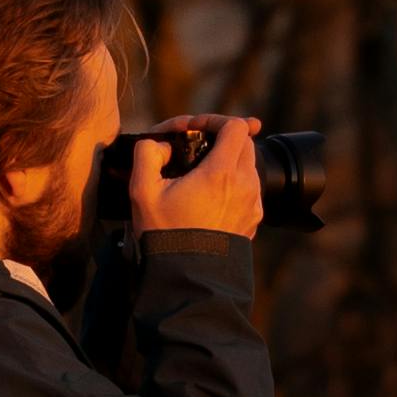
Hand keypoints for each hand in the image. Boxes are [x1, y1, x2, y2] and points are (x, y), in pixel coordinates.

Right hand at [127, 115, 263, 241]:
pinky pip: (249, 190)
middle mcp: (245, 184)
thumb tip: (161, 145)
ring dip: (229, 161)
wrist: (187, 277)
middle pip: (245, 143)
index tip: (195, 129)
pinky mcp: (254, 220)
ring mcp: (253, 203)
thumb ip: (147, 154)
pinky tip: (210, 198)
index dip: (215, 120)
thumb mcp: (142, 190)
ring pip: (248, 166)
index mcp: (221, 173)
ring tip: (201, 175)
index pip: (235, 126)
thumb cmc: (165, 233)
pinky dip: (234, 184)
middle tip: (197, 148)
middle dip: (222, 139)